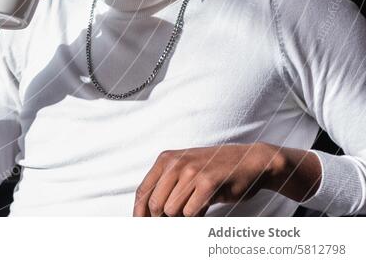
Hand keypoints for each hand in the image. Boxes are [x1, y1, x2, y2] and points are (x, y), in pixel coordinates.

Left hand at [133, 143, 283, 216]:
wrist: (249, 161)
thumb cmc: (214, 171)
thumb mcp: (185, 171)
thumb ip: (166, 187)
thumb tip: (148, 215)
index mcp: (165, 160)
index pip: (143, 192)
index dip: (139, 213)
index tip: (140, 228)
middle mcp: (175, 163)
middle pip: (155, 205)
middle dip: (162, 219)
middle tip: (176, 220)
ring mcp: (191, 172)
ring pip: (172, 210)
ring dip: (183, 216)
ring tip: (197, 205)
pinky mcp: (207, 182)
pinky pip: (191, 212)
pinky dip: (197, 215)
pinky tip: (206, 204)